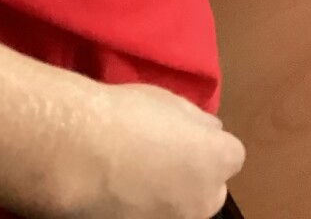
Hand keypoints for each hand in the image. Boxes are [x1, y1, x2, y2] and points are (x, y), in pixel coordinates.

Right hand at [57, 79, 242, 218]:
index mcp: (218, 160)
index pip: (231, 156)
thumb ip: (198, 123)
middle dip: (194, 179)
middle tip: (161, 161)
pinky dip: (142, 211)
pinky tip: (119, 194)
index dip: (209, 146)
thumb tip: (209, 132)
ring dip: (168, 199)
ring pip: (181, 212)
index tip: (185, 138)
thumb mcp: (174, 103)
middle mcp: (203, 201)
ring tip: (135, 179)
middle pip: (210, 192)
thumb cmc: (128, 116)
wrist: (79, 153)